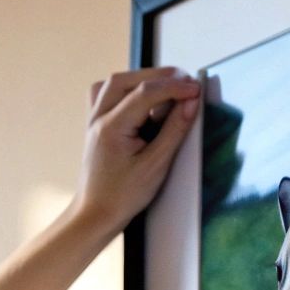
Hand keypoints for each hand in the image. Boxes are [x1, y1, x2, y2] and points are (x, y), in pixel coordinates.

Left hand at [69, 67, 202, 237]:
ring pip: (114, 83)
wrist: (96, 213)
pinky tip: (142, 99)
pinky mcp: (96, 125)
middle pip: (126, 80)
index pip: (145, 93)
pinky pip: (106, 94)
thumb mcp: (156, 165)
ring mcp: (94, 120)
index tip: (196, 89)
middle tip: (184, 80)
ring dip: (140, 78)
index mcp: (112, 128)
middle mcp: (98, 119)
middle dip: (158, 76)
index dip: (174, 87)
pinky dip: (125, 89)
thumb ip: (174, 131)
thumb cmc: (122, 196)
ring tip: (165, 86)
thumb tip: (191, 104)